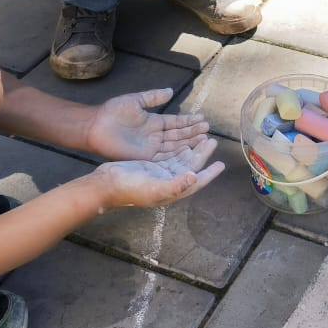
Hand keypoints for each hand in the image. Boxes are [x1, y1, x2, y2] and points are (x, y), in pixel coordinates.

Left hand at [82, 88, 210, 161]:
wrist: (96, 126)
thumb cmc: (113, 112)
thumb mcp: (136, 100)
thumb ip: (153, 97)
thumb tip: (170, 91)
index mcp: (153, 122)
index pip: (176, 122)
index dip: (189, 121)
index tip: (203, 118)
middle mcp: (155, 136)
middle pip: (178, 135)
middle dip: (193, 132)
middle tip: (208, 129)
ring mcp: (151, 147)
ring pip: (174, 146)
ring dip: (189, 143)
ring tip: (204, 139)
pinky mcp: (145, 157)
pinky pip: (164, 156)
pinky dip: (177, 154)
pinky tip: (189, 150)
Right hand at [93, 139, 224, 207]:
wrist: (106, 184)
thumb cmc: (129, 188)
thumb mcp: (153, 187)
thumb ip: (175, 184)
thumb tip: (194, 177)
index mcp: (172, 190)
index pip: (196, 182)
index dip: (209, 174)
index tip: (221, 164)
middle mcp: (169, 182)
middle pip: (191, 167)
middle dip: (202, 155)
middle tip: (213, 141)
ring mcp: (160, 173)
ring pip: (182, 159)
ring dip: (192, 149)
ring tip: (203, 138)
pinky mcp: (152, 165)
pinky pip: (171, 155)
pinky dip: (179, 148)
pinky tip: (184, 141)